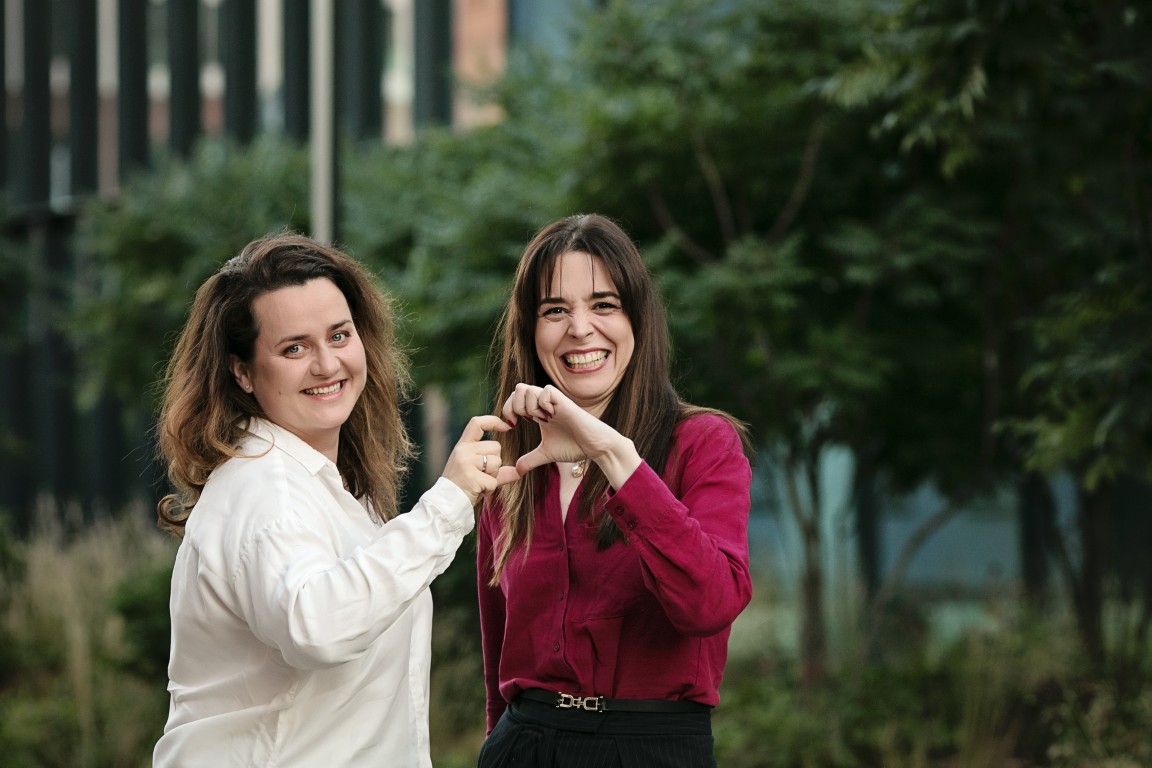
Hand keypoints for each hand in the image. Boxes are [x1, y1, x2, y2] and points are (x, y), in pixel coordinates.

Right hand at [441, 415, 519, 504]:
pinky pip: (493, 480)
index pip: (477, 423)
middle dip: (495, 463)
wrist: (445, 503)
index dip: (493, 421)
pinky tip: (478, 490)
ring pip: (497, 462)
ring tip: (478, 482)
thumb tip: (518, 472)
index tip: (507, 427)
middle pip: (495, 447)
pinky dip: (490, 488)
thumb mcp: (476, 472)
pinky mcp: (471, 477)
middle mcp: (463, 450)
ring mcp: (466, 463)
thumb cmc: (462, 486)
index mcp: (462, 445)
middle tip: (480, 475)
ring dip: (493, 476)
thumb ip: (497, 470)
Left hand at [501, 384, 640, 485]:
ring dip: (528, 407)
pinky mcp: (565, 402)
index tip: (512, 427)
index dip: (508, 411)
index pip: (515, 399)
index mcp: (538, 411)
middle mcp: (544, 403)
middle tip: (523, 423)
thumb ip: (530, 460)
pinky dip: (544, 404)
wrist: (594, 447)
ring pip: (528, 389)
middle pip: (519, 389)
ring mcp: (554, 402)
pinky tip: (550, 417)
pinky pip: (546, 391)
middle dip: (514, 406)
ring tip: (540, 421)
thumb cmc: (573, 446)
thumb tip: (516, 471)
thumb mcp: (546, 454)